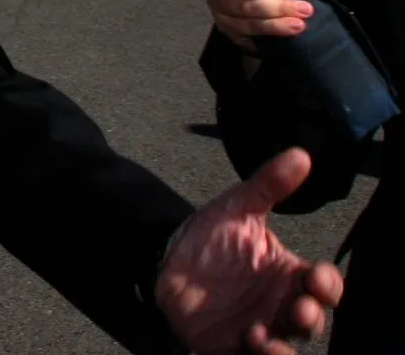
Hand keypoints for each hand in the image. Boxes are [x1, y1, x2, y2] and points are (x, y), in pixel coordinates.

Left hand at [157, 148, 342, 353]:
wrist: (164, 256)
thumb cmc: (209, 235)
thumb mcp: (237, 207)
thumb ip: (268, 185)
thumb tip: (301, 154)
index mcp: (289, 275)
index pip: (323, 285)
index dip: (327, 284)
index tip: (317, 276)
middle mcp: (280, 305)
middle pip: (311, 322)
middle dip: (310, 318)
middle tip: (298, 309)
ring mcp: (258, 329)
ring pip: (286, 347)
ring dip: (283, 348)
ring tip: (266, 337)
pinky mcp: (230, 347)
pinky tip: (250, 344)